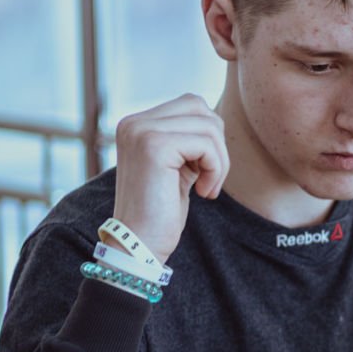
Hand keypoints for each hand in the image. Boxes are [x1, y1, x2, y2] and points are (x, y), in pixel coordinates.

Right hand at [111, 94, 228, 264]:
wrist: (138, 247)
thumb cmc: (161, 212)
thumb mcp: (177, 167)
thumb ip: (189, 140)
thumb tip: (215, 118)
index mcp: (136, 124)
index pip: (190, 104)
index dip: (208, 137)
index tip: (202, 171)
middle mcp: (133, 122)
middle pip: (199, 107)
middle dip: (216, 143)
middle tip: (210, 178)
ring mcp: (140, 131)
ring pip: (208, 125)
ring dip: (219, 160)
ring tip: (207, 188)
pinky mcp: (153, 146)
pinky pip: (206, 144)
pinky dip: (215, 169)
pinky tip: (203, 193)